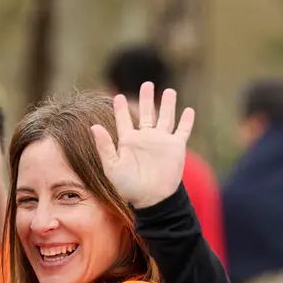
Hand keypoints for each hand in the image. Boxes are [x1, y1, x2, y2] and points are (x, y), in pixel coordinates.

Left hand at [91, 82, 195, 207]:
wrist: (151, 198)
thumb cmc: (128, 186)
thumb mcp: (112, 166)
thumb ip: (104, 146)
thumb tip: (94, 126)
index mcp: (129, 141)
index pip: (124, 120)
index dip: (122, 109)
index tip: (119, 97)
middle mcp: (145, 138)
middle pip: (146, 113)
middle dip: (146, 99)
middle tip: (146, 84)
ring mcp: (161, 142)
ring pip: (165, 118)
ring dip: (167, 104)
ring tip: (168, 91)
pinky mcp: (175, 147)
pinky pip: (182, 131)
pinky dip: (186, 121)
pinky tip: (188, 110)